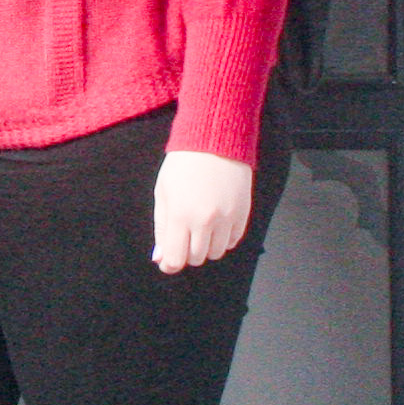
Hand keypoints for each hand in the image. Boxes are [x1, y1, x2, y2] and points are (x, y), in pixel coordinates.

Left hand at [152, 150, 254, 272]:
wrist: (215, 140)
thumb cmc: (183, 164)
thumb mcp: (163, 193)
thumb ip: (162, 227)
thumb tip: (160, 257)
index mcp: (181, 215)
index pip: (176, 259)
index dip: (170, 264)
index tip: (168, 259)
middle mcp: (205, 221)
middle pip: (196, 258)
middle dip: (186, 252)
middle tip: (183, 233)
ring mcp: (227, 218)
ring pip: (216, 253)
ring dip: (206, 246)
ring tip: (200, 224)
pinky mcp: (243, 214)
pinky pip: (233, 241)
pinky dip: (223, 238)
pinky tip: (216, 222)